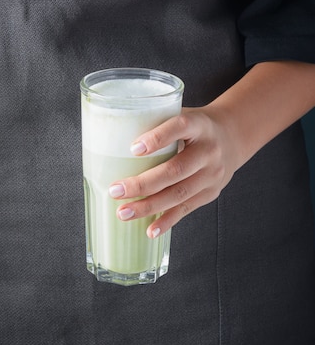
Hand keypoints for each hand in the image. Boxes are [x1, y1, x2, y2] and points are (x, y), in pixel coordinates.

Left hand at [109, 61, 314, 237]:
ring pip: (179, 194)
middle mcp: (209, 150)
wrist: (233, 137)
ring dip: (149, 206)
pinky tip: (149, 230)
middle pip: (175, 170)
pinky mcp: (210, 193)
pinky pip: (186, 209)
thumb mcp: (182, 115)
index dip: (158, 138)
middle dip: (143, 184)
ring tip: (123, 212)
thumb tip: (111, 139)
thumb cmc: (194, 127)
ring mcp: (212, 175)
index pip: (180, 127)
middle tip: (115, 191)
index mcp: (199, 125)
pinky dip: (167, 221)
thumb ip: (155, 123)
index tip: (133, 148)